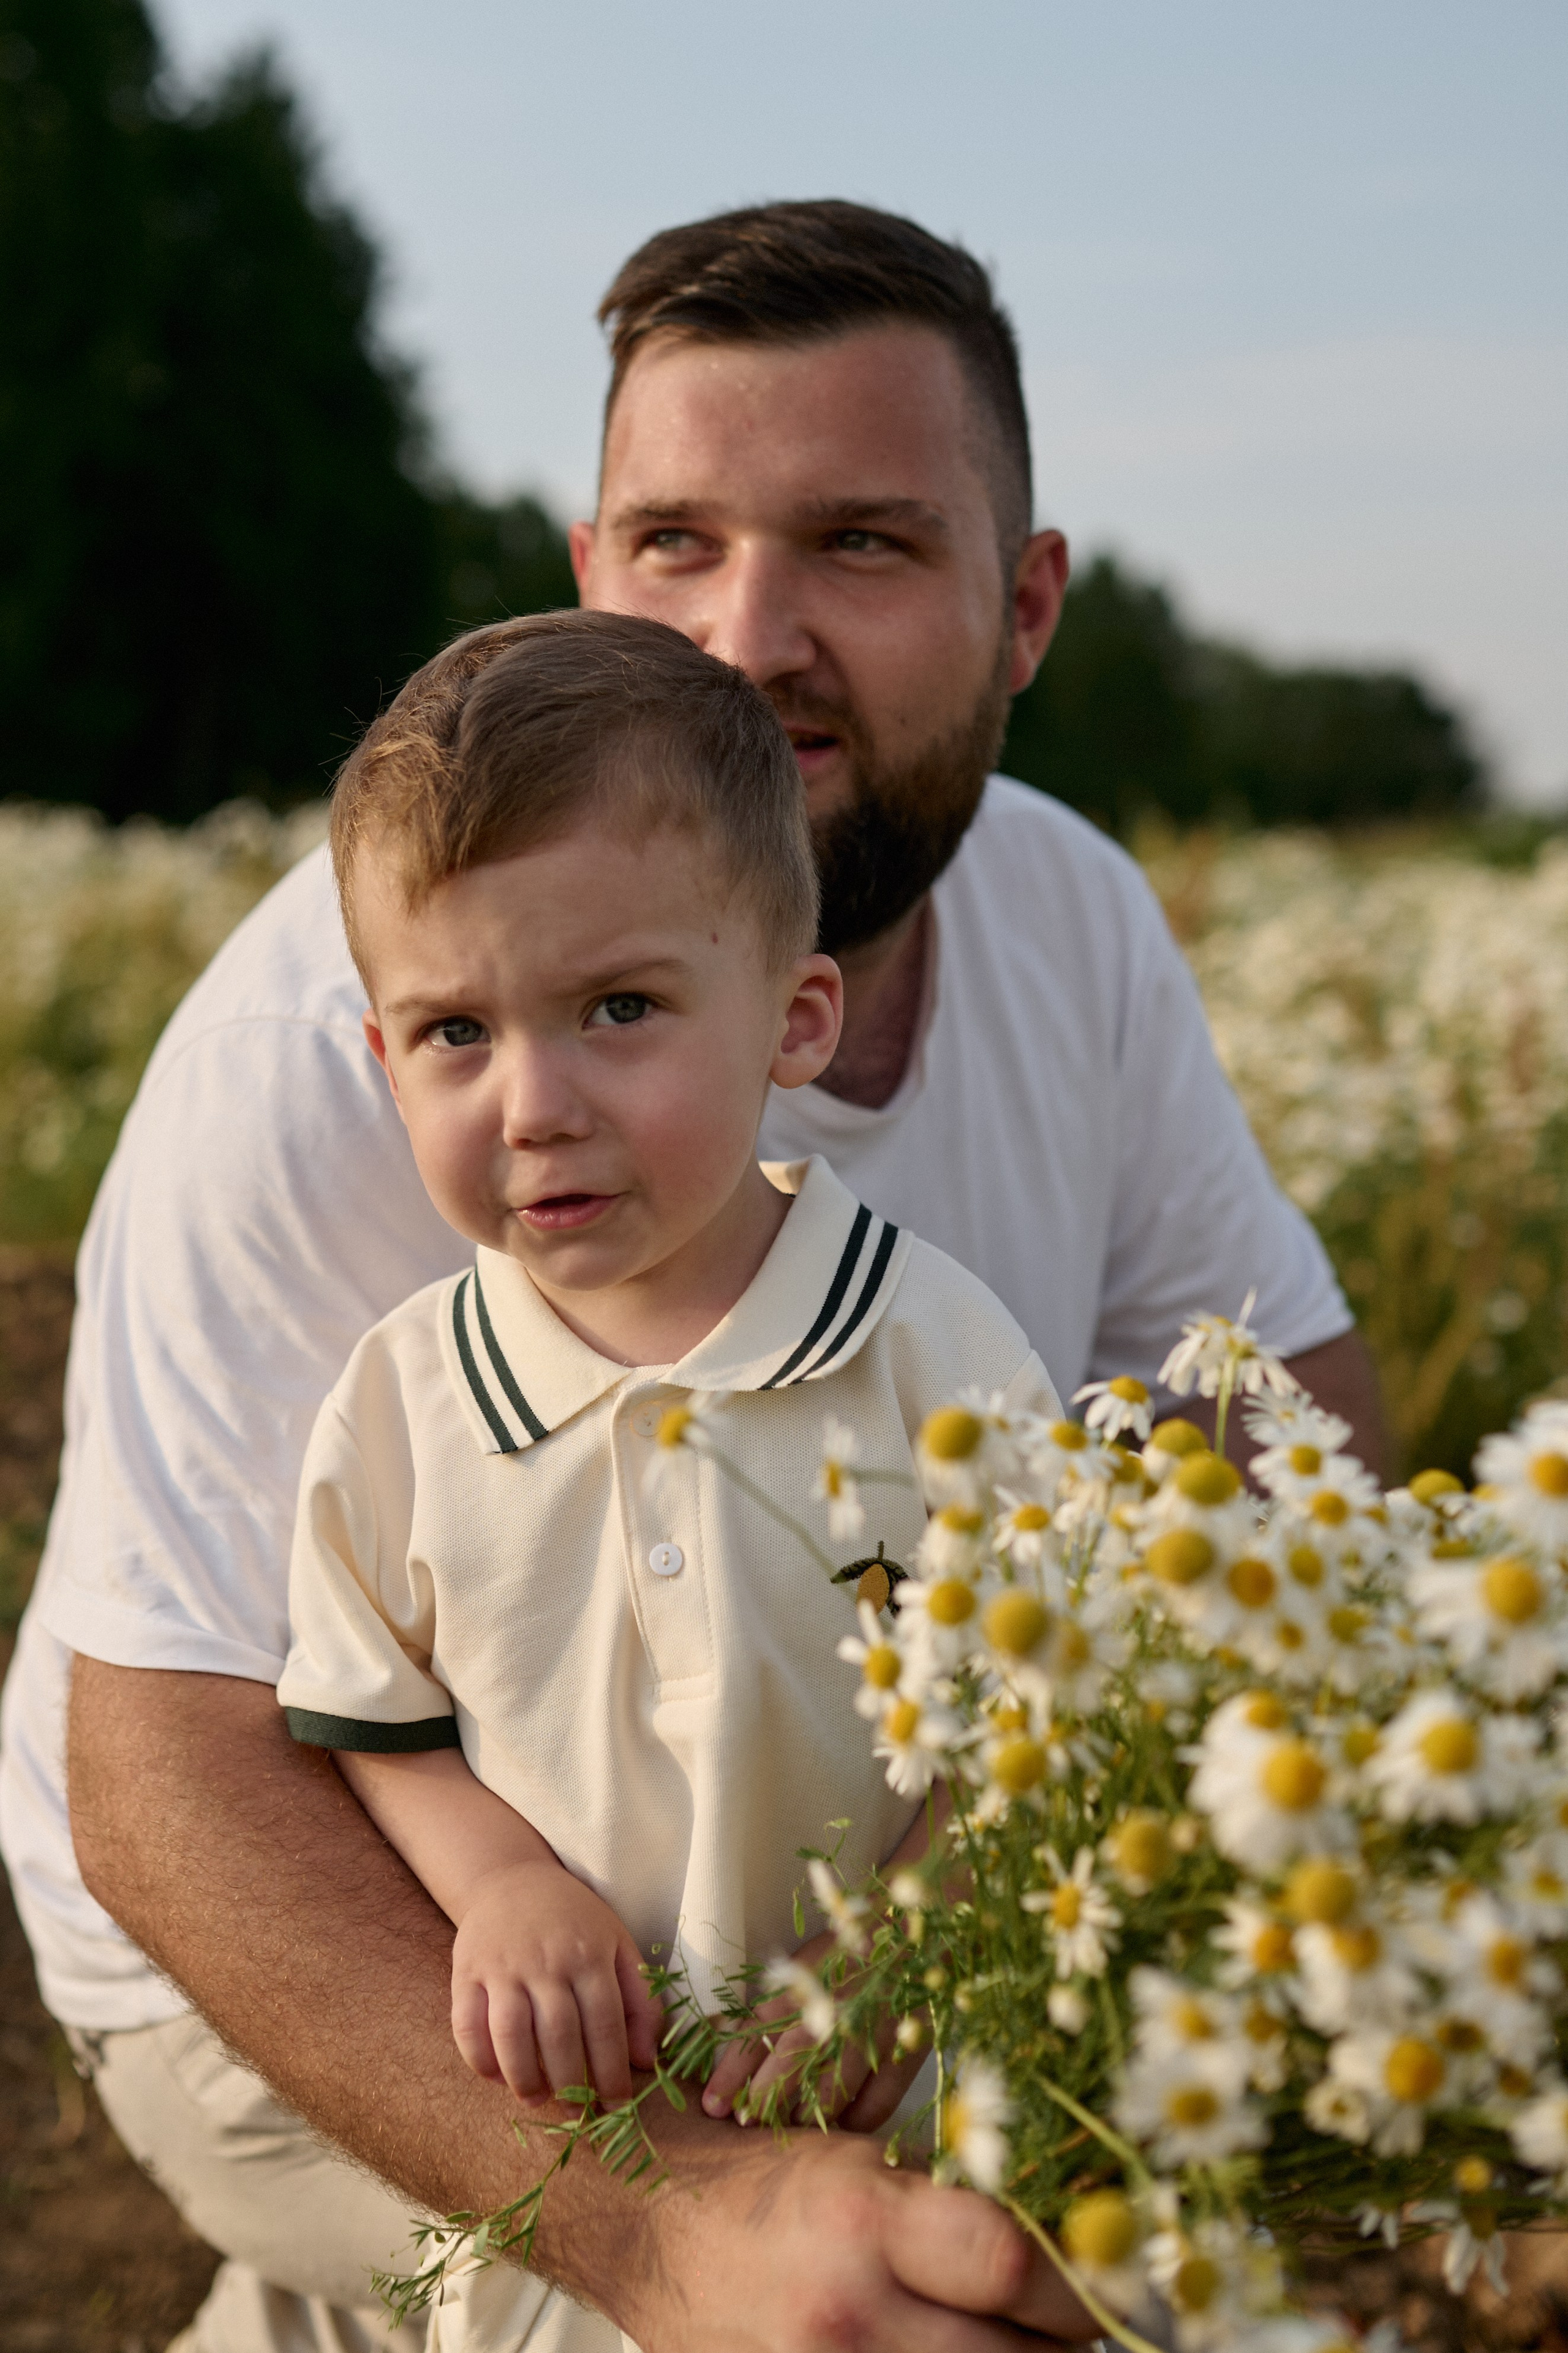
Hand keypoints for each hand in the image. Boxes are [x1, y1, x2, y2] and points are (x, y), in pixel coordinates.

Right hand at [449, 1856, 663, 2103]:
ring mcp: (503, 1965)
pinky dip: (479, 2060)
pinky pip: (467, 2025)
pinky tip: (497, 2078)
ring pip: (511, 2034)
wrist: (512, 1879)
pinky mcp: (466, 1971)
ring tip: (538, 2100)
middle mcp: (546, 1960)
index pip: (606, 2025)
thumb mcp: (618, 1944)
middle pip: (559, 2036)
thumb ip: (640, 2000)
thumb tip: (648, 2060)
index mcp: (590, 1953)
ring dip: (524, 2078)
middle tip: (577, 2114)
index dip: (612, 2073)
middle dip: (571, 2086)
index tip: (617, 2108)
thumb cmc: (574, 1920)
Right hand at [626, 2123, 1101, 2351]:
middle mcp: (849, 2313)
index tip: (1103, 2272)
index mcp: (867, 2224)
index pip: (1011, 2264)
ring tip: (1013, 2339)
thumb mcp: (864, 2165)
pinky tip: (955, 2351)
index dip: (1077, 2279)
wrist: (652, 2228)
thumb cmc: (762, 2184)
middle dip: (1057, 2342)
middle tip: (1072, 2321)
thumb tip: (1063, 2240)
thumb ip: (956, 2209)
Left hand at [703, 1929, 926, 2128]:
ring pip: (830, 2091)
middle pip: (790, 2063)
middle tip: (746, 2122)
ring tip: (790, 2129)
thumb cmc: (854, 1951)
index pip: (758, 2030)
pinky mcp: (905, 2052)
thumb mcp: (808, 1966)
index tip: (712, 2104)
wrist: (918, 1933)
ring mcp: (872, 2033)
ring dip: (804, 2117)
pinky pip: (875, 2105)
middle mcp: (835, 2009)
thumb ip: (774, 2004)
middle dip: (763, 2100)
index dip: (731, 2071)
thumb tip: (725, 2038)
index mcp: (806, 1983)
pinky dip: (854, 2122)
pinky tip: (839, 2126)